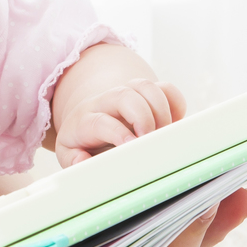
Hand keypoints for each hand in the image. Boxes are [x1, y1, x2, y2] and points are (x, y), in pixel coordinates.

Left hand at [52, 76, 187, 166]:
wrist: (89, 119)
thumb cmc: (83, 142)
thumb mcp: (70, 153)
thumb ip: (73, 159)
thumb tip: (82, 160)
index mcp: (84, 120)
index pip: (98, 121)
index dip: (116, 132)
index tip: (131, 145)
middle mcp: (106, 102)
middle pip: (124, 96)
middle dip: (142, 117)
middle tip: (151, 140)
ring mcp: (128, 94)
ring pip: (146, 87)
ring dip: (161, 110)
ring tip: (165, 135)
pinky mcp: (146, 93)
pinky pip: (165, 88)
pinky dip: (175, 103)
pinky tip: (174, 124)